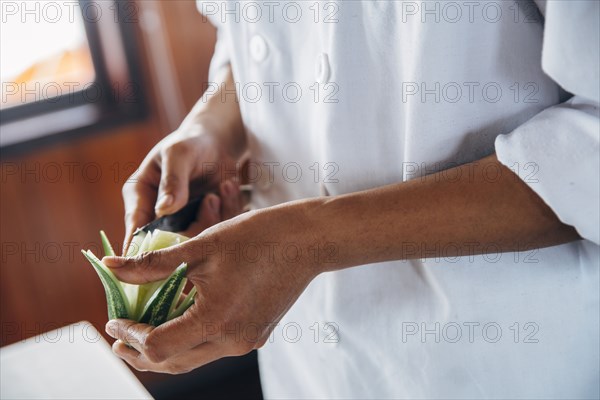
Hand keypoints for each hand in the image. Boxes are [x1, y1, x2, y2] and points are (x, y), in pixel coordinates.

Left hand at [103, 202, 318, 373]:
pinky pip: (214, 346)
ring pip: (194, 357)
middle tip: (118, 338)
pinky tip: (179, 319)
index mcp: (216, 321)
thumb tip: (110, 266)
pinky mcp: (256, 334)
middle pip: (174, 362)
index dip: (129, 335)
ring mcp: (247, 341)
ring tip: (143, 330)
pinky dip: (190, 338)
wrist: (308, 240)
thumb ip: (152, 265)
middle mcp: (233, 341)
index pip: (158, 346)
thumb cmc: (257, 237)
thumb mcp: (200, 247)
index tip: (113, 320)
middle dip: (141, 353)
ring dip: (165, 348)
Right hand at [122, 126, 240, 253]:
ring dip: (217, 213)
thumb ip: (172, 181)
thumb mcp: (178, 154)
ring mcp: (184, 221)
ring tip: (224, 184)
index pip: (135, 226)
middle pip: (171, 240)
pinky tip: (229, 184)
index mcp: (140, 196)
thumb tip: (164, 209)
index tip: (156, 257)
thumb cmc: (189, 143)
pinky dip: (229, 207)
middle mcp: (159, 215)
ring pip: (199, 237)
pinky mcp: (207, 221)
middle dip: (197, 222)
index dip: (140, 247)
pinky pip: (219, 227)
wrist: (216, 143)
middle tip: (212, 198)